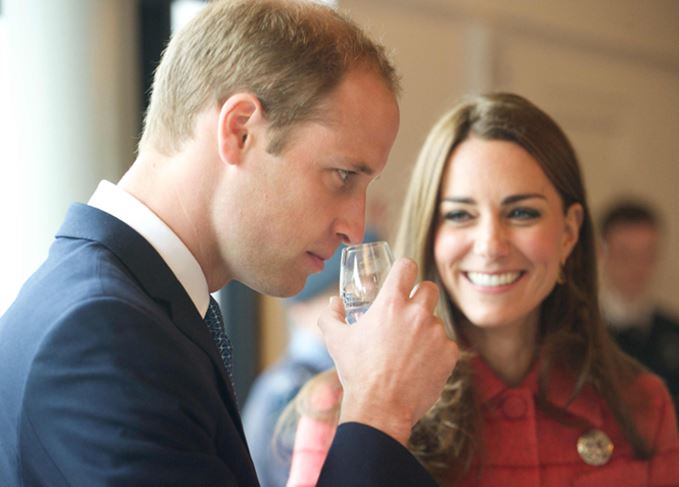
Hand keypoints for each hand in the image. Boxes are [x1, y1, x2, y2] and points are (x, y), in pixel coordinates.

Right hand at [318, 258, 458, 444]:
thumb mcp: (335, 340)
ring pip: (436, 319)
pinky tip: (420, 365)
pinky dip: (436, 351)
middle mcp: (417, 313)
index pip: (406, 266)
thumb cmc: (356, 372)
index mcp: (390, 303)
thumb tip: (333, 302)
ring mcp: (436, 333)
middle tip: (409, 312)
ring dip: (426, 328)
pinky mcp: (449, 353)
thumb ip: (331, 315)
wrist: (380, 408)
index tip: (402, 277)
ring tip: (409, 348)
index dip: (404, 269)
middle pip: (429, 288)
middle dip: (420, 296)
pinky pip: (446, 344)